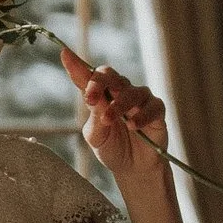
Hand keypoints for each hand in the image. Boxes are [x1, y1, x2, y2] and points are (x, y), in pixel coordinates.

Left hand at [58, 42, 169, 187]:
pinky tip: (133, 126)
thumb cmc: (111, 148)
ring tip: (109, 120)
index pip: (88, 76)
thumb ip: (95, 114)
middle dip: (98, 83)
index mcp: (100, 95)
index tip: (65, 54)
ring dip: (118, 105)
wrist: (132, 169)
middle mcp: (119, 91)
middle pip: (109, 75)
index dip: (76, 65)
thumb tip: (88, 94)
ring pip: (130, 92)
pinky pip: (152, 106)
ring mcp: (139, 99)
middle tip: (90, 99)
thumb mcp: (96, 135)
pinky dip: (142, 115)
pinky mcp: (157, 110)